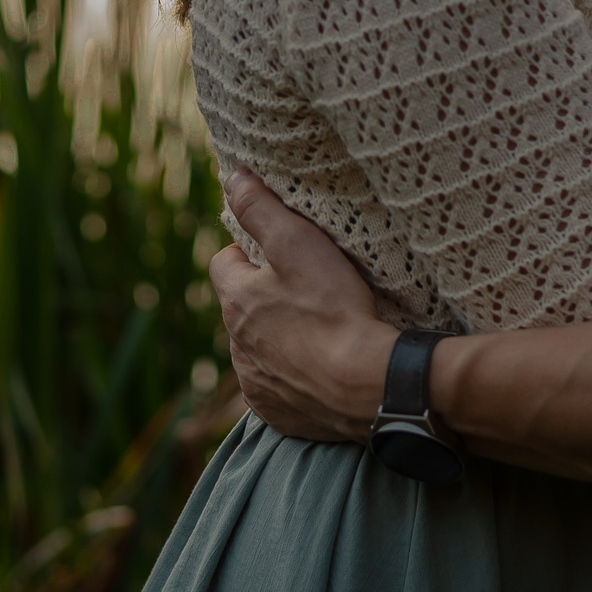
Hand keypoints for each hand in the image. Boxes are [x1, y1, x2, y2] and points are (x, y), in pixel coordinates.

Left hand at [207, 170, 396, 442]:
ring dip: (277, 338)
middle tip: (306, 289)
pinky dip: (292, 376)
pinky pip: (276, 389)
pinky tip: (321, 368)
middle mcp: (236, 347)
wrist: (368, 386)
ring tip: (318, 330)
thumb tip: (232, 178)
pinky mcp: (278, 413)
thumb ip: (260, 208)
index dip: (248, 253)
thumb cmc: (334, 309)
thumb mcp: (297, 243)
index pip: (223, 264)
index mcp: (236, 302)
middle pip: (241, 309)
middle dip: (264, 297)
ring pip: (257, 350)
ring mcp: (256, 384)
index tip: (278, 253)